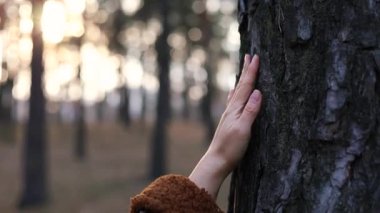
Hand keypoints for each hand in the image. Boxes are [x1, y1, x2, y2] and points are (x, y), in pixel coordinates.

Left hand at [189, 54, 261, 198]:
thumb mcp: (243, 129)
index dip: (251, 72)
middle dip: (246, 71)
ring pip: (237, 92)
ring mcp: (229, 115)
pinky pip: (234, 101)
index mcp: (235, 109)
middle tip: (249, 56)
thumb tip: (257, 92)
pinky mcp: (230, 122)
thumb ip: (250, 111)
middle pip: (240, 86)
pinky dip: (236, 93)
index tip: (256, 57)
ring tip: (243, 70)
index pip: (245, 86)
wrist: (217, 161)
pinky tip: (234, 93)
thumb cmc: (231, 147)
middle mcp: (231, 109)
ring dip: (241, 80)